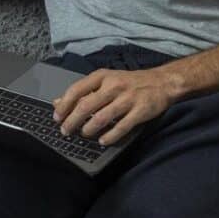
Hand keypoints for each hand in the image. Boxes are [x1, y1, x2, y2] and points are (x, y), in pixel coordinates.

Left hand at [52, 67, 174, 145]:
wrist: (162, 82)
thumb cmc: (130, 82)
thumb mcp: (106, 80)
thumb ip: (84, 91)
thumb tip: (58, 102)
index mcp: (103, 76)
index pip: (77, 90)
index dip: (64, 105)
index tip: (56, 117)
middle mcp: (114, 86)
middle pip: (86, 105)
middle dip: (72, 121)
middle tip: (66, 131)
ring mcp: (128, 98)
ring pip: (102, 117)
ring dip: (89, 129)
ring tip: (84, 134)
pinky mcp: (140, 111)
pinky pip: (122, 127)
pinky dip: (110, 136)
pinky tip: (102, 141)